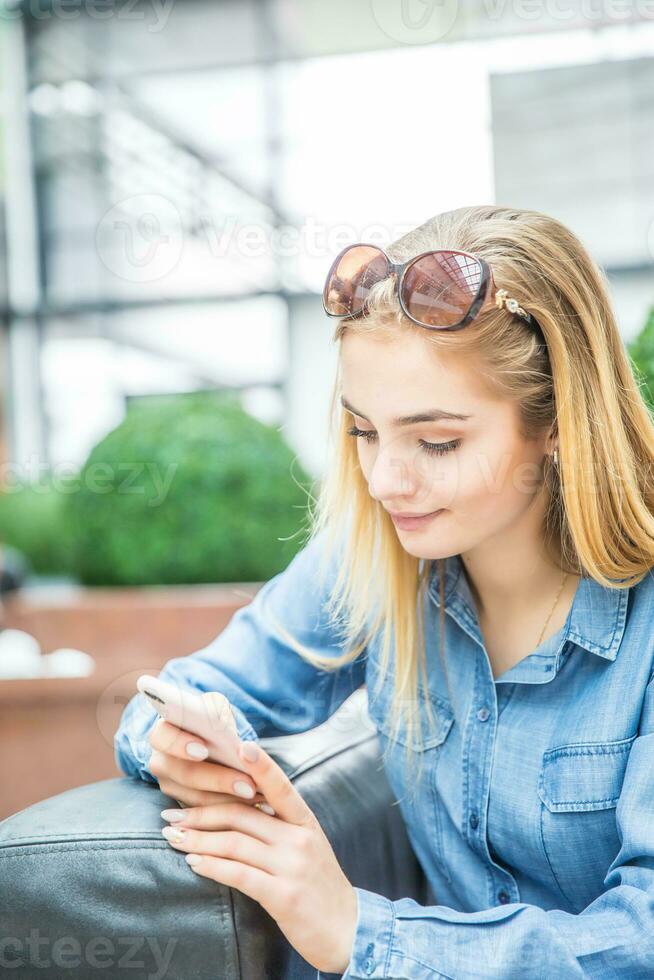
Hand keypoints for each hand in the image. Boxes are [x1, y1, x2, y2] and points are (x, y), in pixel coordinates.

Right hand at [147, 692, 269, 809]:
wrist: (210, 740)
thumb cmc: (211, 721)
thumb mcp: (214, 709)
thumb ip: (216, 714)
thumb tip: (225, 730)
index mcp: (163, 732)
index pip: (162, 737)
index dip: (180, 744)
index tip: (204, 749)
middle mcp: (160, 761)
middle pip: (184, 774)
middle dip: (218, 780)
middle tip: (248, 785)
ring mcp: (169, 786)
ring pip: (195, 799)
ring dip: (228, 801)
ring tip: (256, 797)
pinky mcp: (181, 806)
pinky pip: (204, 815)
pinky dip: (229, 810)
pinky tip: (253, 806)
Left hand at [160, 740, 357, 974]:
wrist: (347, 930)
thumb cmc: (319, 886)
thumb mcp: (307, 846)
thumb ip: (280, 826)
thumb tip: (242, 806)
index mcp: (305, 822)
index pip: (280, 786)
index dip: (261, 765)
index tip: (238, 746)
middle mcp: (299, 838)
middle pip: (242, 814)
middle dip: (201, 813)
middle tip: (171, 814)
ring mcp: (292, 866)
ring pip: (234, 843)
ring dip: (198, 840)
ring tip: (173, 837)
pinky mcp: (283, 895)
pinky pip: (239, 874)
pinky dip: (212, 866)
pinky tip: (194, 863)